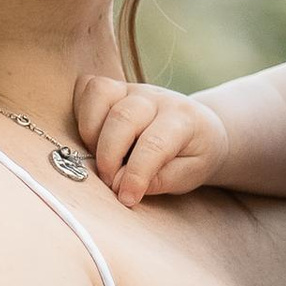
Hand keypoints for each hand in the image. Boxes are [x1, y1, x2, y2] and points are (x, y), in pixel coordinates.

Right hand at [72, 74, 230, 206]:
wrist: (202, 129)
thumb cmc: (194, 155)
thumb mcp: (189, 175)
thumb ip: (157, 181)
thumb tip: (119, 184)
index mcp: (183, 120)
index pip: (154, 144)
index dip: (135, 174)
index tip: (126, 198)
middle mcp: (157, 98)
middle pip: (122, 117)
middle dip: (109, 157)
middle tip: (112, 182)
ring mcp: (134, 89)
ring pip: (101, 93)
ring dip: (91, 131)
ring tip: (100, 156)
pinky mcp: (116, 88)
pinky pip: (89, 87)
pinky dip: (83, 111)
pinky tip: (94, 136)